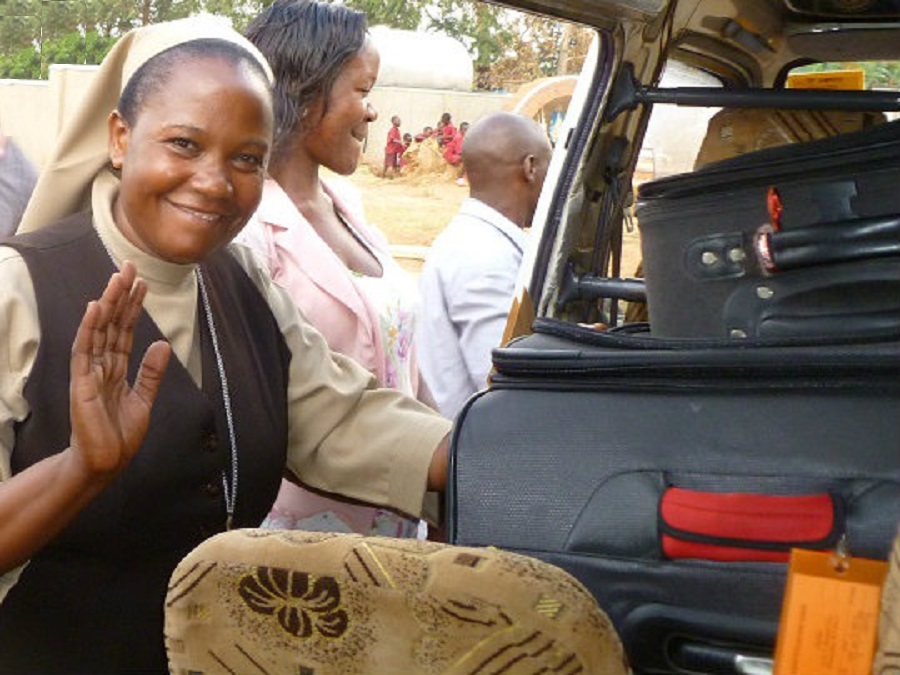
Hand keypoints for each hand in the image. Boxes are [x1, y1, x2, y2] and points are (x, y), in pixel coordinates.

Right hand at [68, 261, 170, 479]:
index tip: (141, 282)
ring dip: (108, 303)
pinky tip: (96, 307)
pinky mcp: (82, 383)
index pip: (125, 330)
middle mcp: (101, 365)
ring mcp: (90, 372)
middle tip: (129, 266)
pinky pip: (84, 350)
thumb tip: (162, 344)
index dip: (133, 306)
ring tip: (116, 278)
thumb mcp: (144, 399)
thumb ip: (150, 372)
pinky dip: (90, 328)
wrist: (106, 462)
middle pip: (112, 323)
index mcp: (116, 368)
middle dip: (121, 295)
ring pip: (99, 330)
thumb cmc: (119, 435)